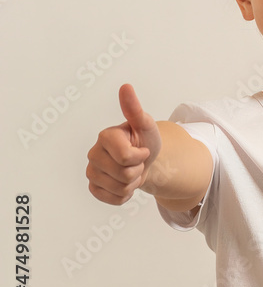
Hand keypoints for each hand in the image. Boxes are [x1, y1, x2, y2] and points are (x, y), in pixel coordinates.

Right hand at [86, 83, 162, 204]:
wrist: (146, 161)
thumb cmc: (145, 140)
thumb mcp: (145, 125)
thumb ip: (135, 109)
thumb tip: (126, 87)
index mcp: (105, 137)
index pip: (127, 158)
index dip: (141, 156)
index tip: (142, 149)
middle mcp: (93, 154)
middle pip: (125, 175)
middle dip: (138, 170)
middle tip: (137, 161)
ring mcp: (92, 172)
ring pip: (120, 188)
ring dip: (133, 183)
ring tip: (131, 170)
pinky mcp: (94, 187)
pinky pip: (113, 199)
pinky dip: (125, 195)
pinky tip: (125, 182)